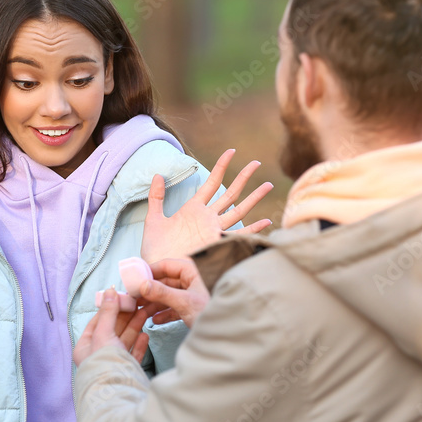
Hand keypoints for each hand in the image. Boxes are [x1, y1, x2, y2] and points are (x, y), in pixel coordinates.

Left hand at [73, 289, 150, 365]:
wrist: (116, 392)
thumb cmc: (104, 363)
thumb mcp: (103, 333)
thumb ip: (109, 313)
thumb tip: (110, 291)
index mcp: (86, 346)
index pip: (97, 322)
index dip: (110, 308)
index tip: (122, 297)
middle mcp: (98, 354)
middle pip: (114, 329)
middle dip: (127, 315)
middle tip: (139, 302)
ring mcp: (113, 362)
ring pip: (125, 340)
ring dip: (135, 326)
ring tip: (146, 313)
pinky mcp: (126, 370)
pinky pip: (133, 353)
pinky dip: (139, 344)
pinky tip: (145, 335)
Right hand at [137, 258, 209, 327]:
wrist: (230, 332)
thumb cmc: (214, 312)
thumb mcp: (185, 302)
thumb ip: (163, 293)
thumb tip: (143, 285)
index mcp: (193, 271)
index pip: (166, 265)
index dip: (149, 271)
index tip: (135, 279)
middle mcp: (192, 280)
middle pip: (165, 281)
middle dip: (150, 291)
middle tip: (135, 298)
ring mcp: (193, 294)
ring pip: (168, 295)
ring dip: (155, 304)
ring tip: (141, 312)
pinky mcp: (193, 308)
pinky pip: (174, 307)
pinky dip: (164, 313)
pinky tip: (155, 321)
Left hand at [141, 149, 272, 263]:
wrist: (157, 270)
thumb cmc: (154, 248)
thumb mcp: (153, 219)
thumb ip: (156, 197)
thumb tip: (158, 174)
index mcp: (194, 209)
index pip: (212, 182)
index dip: (222, 166)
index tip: (231, 151)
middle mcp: (207, 218)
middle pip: (230, 193)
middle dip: (244, 177)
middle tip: (257, 162)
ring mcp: (214, 231)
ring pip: (239, 210)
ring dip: (253, 198)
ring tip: (268, 185)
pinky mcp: (215, 245)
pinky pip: (238, 235)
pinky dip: (252, 229)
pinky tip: (266, 222)